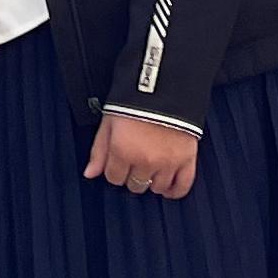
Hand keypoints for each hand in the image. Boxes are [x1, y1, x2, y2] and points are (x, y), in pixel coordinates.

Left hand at [84, 111, 199, 198]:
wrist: (166, 86)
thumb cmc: (134, 101)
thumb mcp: (109, 121)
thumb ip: (98, 150)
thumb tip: (90, 173)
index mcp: (123, 151)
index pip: (114, 178)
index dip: (114, 171)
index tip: (119, 162)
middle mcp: (145, 161)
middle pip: (135, 185)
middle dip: (132, 176)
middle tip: (134, 162)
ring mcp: (167, 162)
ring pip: (156, 188)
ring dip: (151, 182)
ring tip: (151, 169)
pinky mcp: (187, 159)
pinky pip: (182, 186)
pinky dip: (175, 191)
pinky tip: (168, 189)